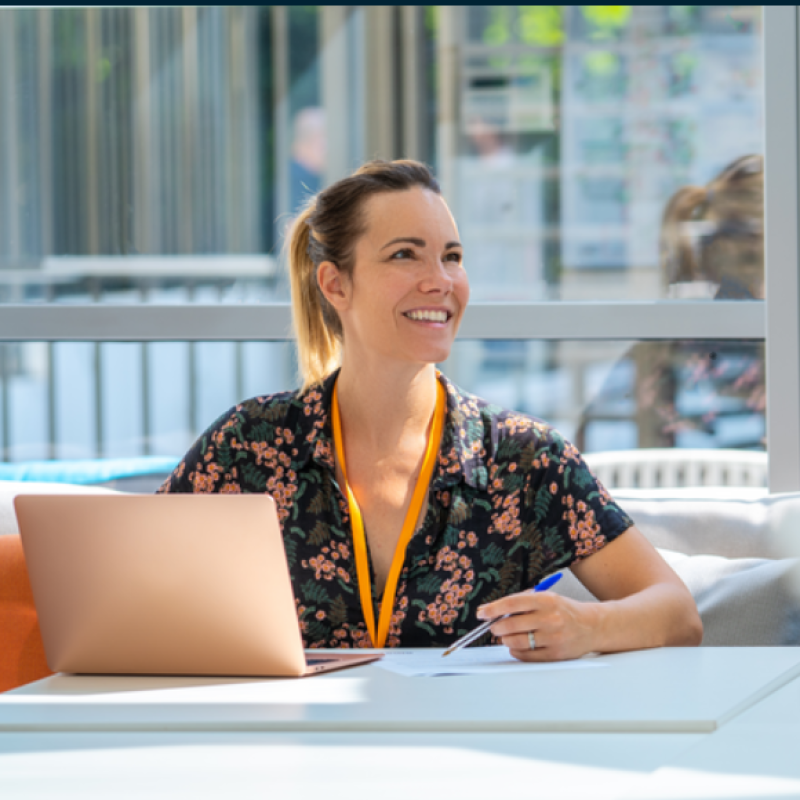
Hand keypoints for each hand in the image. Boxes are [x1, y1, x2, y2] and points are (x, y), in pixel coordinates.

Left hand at [476, 591, 597, 661]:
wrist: (593, 626)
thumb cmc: (564, 610)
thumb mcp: (547, 598)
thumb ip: (522, 603)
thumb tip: (493, 611)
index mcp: (546, 600)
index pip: (512, 603)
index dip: (493, 609)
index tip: (482, 613)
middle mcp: (550, 618)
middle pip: (511, 624)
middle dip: (497, 627)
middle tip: (494, 627)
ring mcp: (553, 637)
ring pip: (516, 641)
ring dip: (505, 640)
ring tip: (506, 636)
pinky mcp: (555, 654)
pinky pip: (526, 656)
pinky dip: (516, 651)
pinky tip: (516, 646)